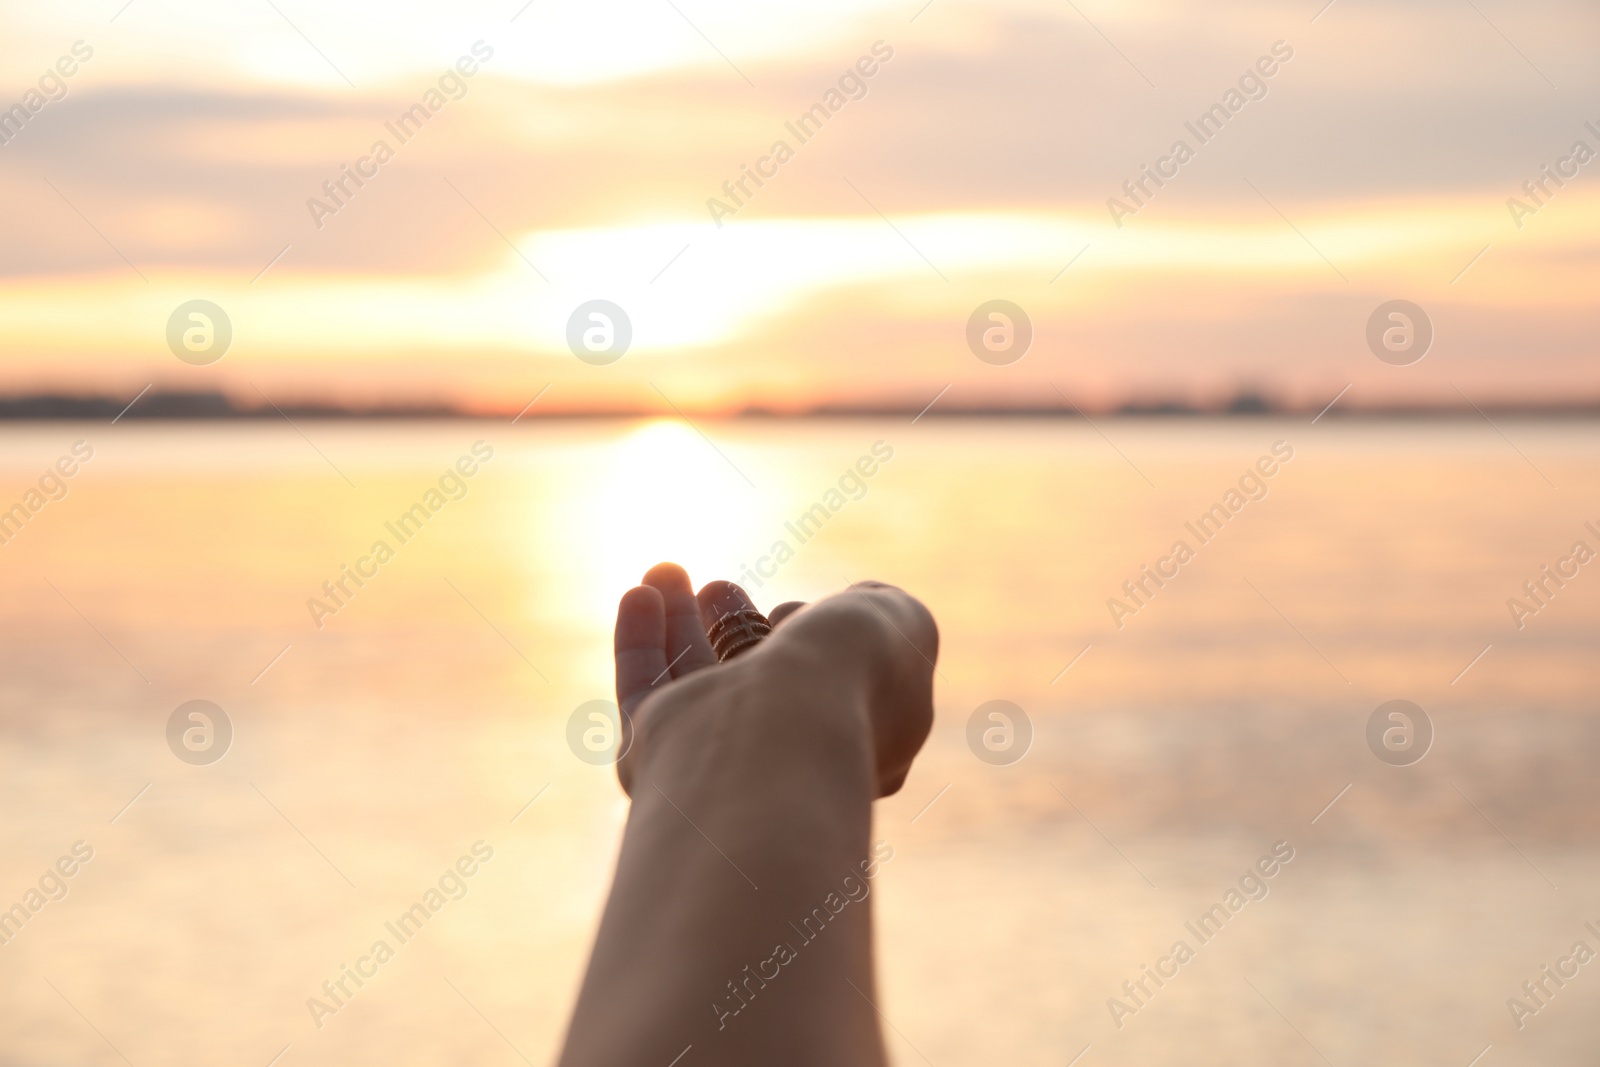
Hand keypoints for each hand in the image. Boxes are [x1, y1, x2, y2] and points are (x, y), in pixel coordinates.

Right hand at [613, 563, 937, 797]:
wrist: (790, 732)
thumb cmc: (859, 680)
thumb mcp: (902, 627)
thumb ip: (880, 610)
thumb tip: (854, 605)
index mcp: (859, 744)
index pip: (833, 683)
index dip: (816, 640)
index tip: (796, 610)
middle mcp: (786, 759)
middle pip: (751, 683)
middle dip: (733, 628)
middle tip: (719, 588)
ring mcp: (719, 763)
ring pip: (692, 682)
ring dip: (679, 622)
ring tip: (667, 571)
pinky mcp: (655, 756)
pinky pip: (643, 692)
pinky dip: (639, 640)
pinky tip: (642, 592)